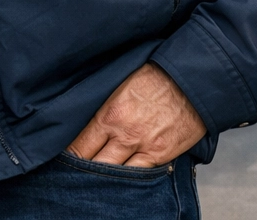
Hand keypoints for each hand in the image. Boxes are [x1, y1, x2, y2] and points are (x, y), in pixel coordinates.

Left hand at [65, 63, 206, 167]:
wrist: (191, 81)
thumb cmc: (155, 77)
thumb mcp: (120, 85)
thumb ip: (105, 106)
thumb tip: (87, 121)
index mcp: (110, 114)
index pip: (80, 144)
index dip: (70, 155)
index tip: (65, 158)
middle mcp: (123, 134)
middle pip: (93, 164)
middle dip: (83, 170)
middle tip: (77, 171)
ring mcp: (142, 147)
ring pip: (114, 174)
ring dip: (104, 177)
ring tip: (97, 176)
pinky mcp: (159, 155)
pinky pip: (138, 175)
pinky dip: (128, 179)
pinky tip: (120, 179)